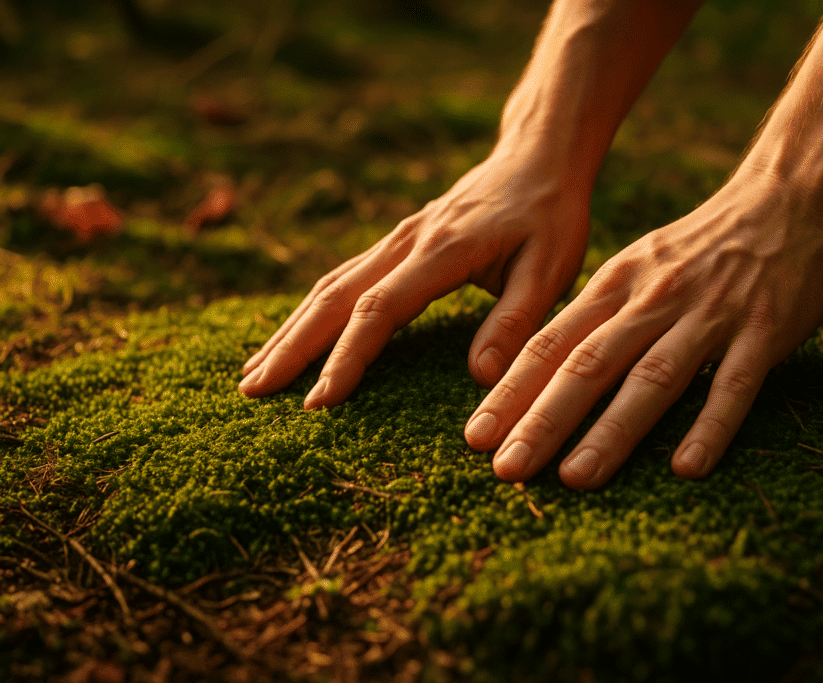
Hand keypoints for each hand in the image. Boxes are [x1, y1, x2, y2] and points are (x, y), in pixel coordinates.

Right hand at [238, 149, 589, 406]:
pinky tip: (295, 337)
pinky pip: (344, 278)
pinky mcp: (397, 243)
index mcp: (443, 250)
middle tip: (252, 391)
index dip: (347, 356)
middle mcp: (407, 242)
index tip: (319, 401)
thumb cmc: (550, 216)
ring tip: (254, 373)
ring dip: (290, 330)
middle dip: (292, 345)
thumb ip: (516, 320)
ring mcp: (396, 239)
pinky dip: (312, 312)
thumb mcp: (550, 268)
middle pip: (335, 296)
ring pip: (330, 286)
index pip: (380, 308)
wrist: (537, 158)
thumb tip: (481, 377)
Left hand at [463, 171, 822, 486]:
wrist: (788, 198)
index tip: (476, 438)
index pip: (550, 344)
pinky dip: (710, 425)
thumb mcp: (637, 267)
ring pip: (652, 378)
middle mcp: (652, 300)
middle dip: (543, 420)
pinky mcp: (764, 330)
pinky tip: (687, 467)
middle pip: (589, 365)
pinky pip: (734, 384)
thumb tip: (542, 370)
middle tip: (506, 469)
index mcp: (615, 285)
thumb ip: (597, 317)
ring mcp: (709, 315)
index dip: (511, 393)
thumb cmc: (702, 246)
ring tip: (575, 478)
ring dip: (612, 430)